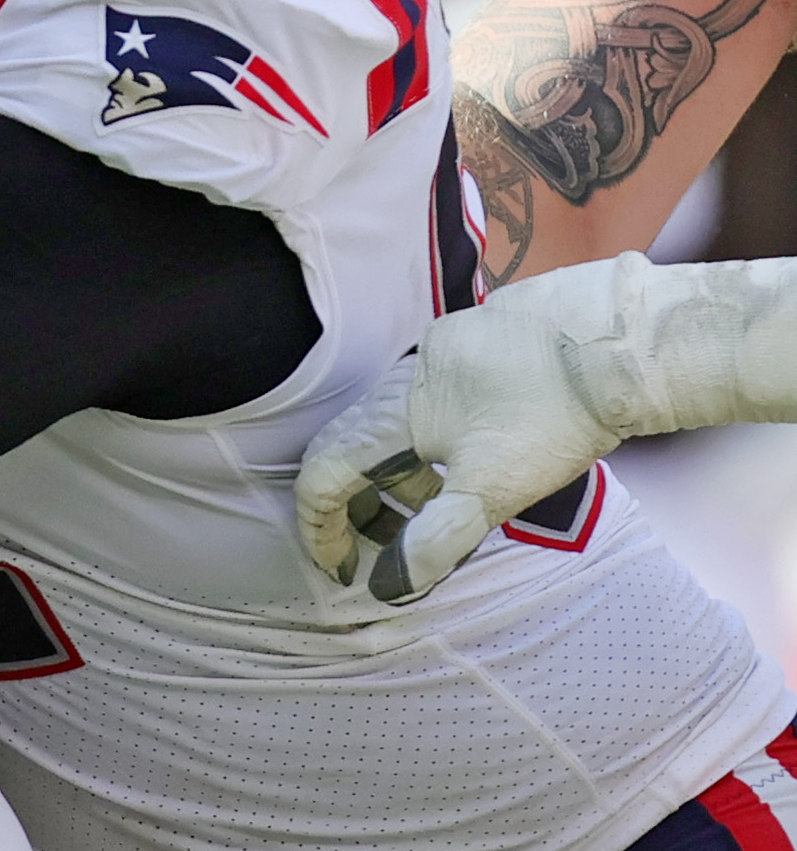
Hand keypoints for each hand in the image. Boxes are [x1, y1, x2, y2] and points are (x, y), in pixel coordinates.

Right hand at [296, 273, 626, 603]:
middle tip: (379, 549)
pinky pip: (419, 410)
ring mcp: (432, 361)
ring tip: (434, 513)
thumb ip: (434, 539)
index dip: (321, 529)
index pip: (323, 475)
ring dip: (392, 482)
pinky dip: (422, 451)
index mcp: (391, 417)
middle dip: (352, 508)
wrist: (609, 344)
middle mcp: (399, 383)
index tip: (343, 571)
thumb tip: (387, 585)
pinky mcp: (466, 350)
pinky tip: (467, 465)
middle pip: (344, 450)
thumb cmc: (547, 418)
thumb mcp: (491, 492)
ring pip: (385, 430)